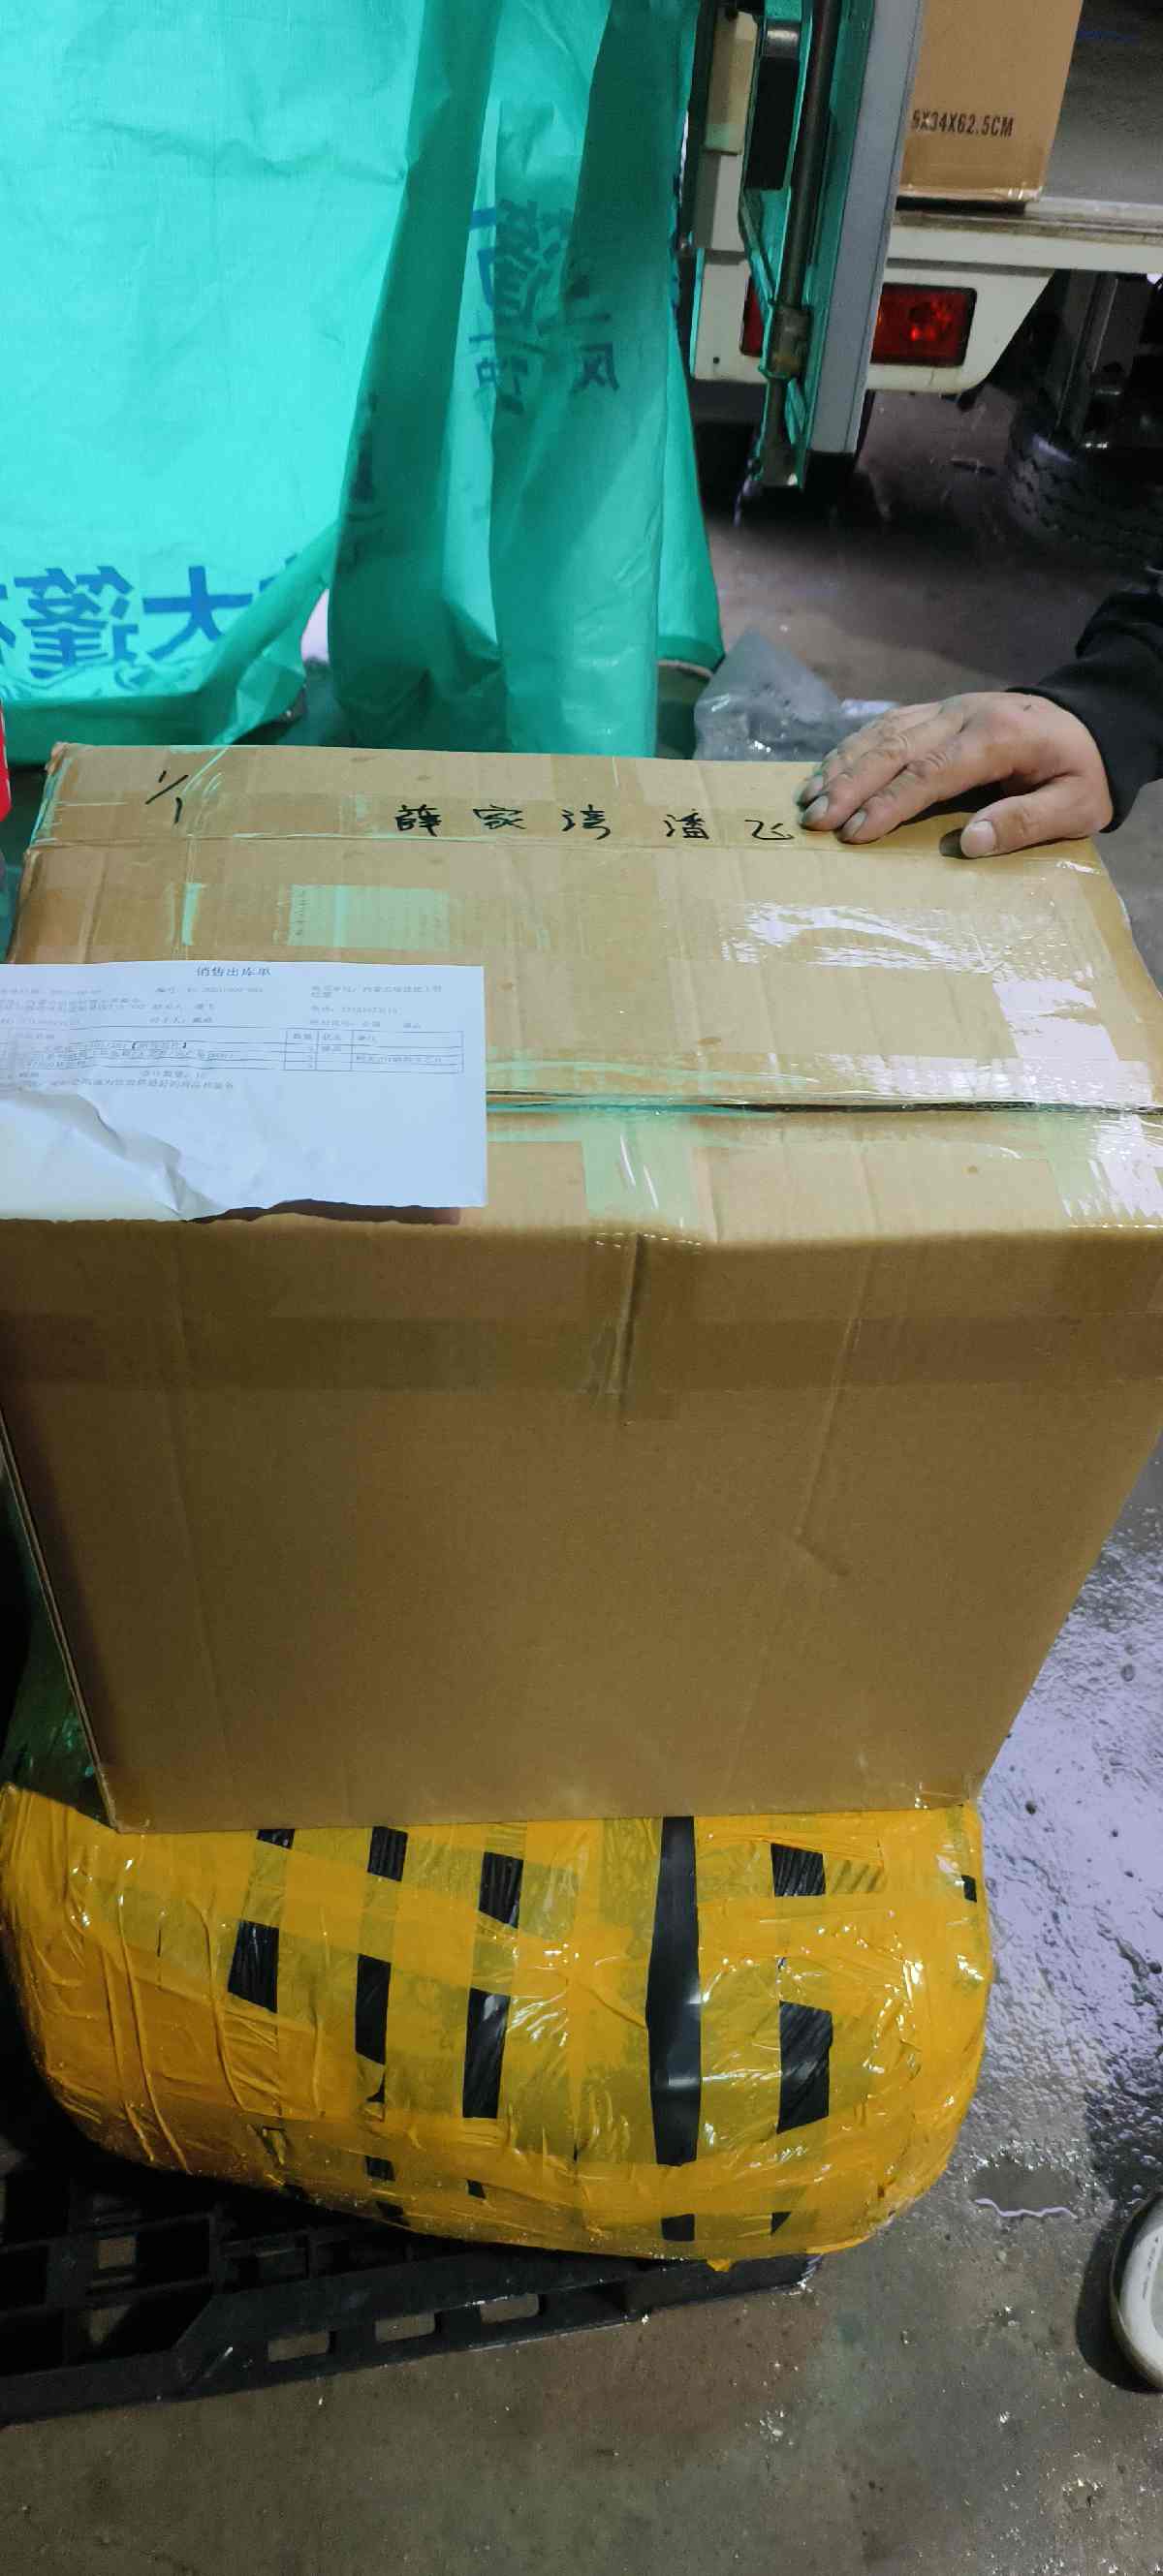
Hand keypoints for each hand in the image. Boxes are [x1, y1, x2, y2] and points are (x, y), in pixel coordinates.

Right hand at [795, 691, 1112, 855]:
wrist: (1091, 721)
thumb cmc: (1082, 772)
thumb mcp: (1076, 806)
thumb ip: (1026, 822)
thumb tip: (969, 842)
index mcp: (997, 737)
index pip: (931, 772)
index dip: (889, 803)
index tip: (856, 834)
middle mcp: (963, 715)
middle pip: (895, 747)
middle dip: (851, 785)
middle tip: (815, 820)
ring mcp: (947, 708)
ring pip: (884, 732)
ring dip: (842, 766)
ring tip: (809, 800)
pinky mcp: (937, 711)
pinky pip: (886, 725)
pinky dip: (851, 749)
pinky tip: (826, 771)